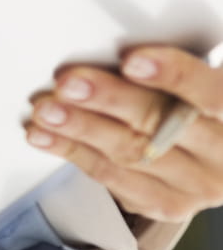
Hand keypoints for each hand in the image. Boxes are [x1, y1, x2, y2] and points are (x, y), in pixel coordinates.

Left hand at [23, 45, 222, 225]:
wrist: (218, 157)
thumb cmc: (198, 102)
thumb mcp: (202, 81)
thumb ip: (174, 69)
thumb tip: (113, 46)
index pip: (214, 94)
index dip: (175, 76)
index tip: (132, 61)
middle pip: (163, 125)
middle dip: (110, 101)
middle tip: (68, 84)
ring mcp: (198, 185)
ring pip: (132, 154)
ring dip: (81, 129)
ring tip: (45, 110)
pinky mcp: (169, 203)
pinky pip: (115, 178)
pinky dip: (74, 153)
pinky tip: (45, 136)